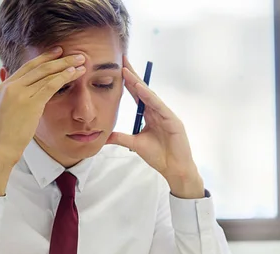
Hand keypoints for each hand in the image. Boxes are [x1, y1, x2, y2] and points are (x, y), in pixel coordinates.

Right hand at [0, 48, 85, 195]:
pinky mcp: (30, 103)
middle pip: (38, 66)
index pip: (27, 68)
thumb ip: (16, 100)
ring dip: (66, 65)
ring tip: (81, 61)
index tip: (57, 53)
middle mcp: (10, 86)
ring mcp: (19, 93)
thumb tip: (27, 96)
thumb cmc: (6, 136)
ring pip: (46, 73)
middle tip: (74, 52)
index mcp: (4, 87)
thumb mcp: (7, 113)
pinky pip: (51, 85)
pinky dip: (64, 77)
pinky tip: (76, 73)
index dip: (44, 59)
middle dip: (58, 58)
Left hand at [106, 56, 204, 198]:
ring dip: (137, 82)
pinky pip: (158, 106)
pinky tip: (139, 88)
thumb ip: (121, 138)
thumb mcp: (135, 144)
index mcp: (150, 114)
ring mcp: (166, 114)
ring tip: (125, 70)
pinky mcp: (173, 121)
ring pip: (149, 95)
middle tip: (121, 58)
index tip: (116, 67)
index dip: (127, 81)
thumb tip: (105, 136)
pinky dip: (149, 96)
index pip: (136, 94)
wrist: (174, 169)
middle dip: (132, 74)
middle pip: (142, 89)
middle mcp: (158, 111)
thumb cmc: (160, 156)